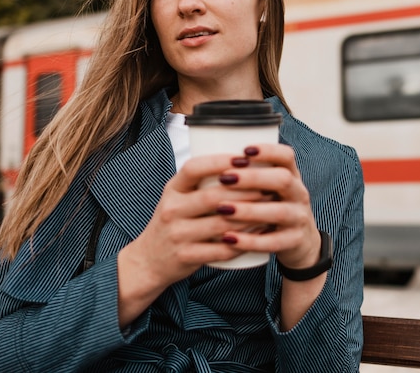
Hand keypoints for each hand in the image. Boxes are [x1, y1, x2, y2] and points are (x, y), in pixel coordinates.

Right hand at [120, 153, 265, 289]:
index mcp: (172, 189)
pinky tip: (259, 236)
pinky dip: (243, 243)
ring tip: (270, 209)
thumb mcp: (177, 198)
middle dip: (244, 191)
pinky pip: (221, 250)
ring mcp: (178, 234)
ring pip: (220, 224)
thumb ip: (201, 183)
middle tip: (269, 187)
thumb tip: (241, 161)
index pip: (193, 168)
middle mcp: (172, 210)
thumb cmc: (173, 223)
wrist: (150, 260)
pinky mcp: (186, 256)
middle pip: (212, 197)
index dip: (220, 161)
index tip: (245, 158)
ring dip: (249, 217)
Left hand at [210, 144, 322, 270]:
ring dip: (249, 210)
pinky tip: (229, 238)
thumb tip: (207, 156)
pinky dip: (250, 241)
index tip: (244, 150)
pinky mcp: (294, 241)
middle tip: (225, 178)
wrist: (300, 242)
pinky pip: (274, 242)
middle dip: (253, 177)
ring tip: (223, 209)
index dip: (268, 151)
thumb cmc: (272, 207)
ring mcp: (299, 218)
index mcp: (291, 176)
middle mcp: (298, 194)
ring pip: (279, 212)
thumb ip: (248, 175)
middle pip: (283, 179)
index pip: (286, 156)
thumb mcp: (268, 188)